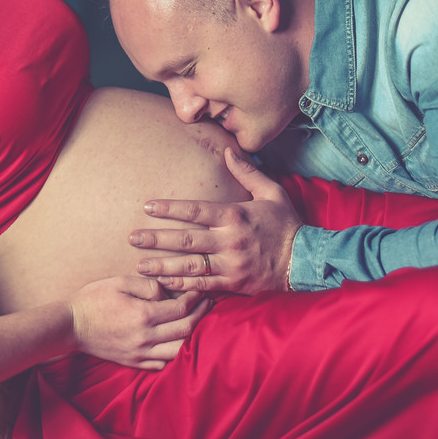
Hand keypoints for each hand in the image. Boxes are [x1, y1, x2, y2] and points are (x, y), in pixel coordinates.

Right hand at [68, 275, 211, 369]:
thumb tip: (167, 291)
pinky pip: (162, 363)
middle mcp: (145, 337)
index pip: (181, 308)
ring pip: (178, 350)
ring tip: (198, 322)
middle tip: (208, 302)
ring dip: (192, 336)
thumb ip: (148, 284)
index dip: (195, 297)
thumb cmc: (94, 299)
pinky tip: (178, 341)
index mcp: (143, 314)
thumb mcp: (120, 282)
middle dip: (201, 314)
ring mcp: (140, 353)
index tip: (201, 288)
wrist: (71, 326)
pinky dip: (175, 353)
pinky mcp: (133, 362)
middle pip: (185, 329)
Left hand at [130, 148, 302, 294]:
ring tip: (139, 264)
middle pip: (186, 240)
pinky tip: (163, 283)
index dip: (169, 208)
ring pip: (190, 266)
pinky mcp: (234, 283)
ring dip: (162, 266)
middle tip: (132, 237)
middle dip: (156, 238)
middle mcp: (230, 241)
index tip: (148, 206)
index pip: (195, 210)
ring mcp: (231, 264)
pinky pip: (203, 286)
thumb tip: (229, 151)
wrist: (305, 260)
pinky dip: (182, 286)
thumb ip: (248, 172)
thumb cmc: (287, 224)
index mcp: (235, 216)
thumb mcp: (272, 192)